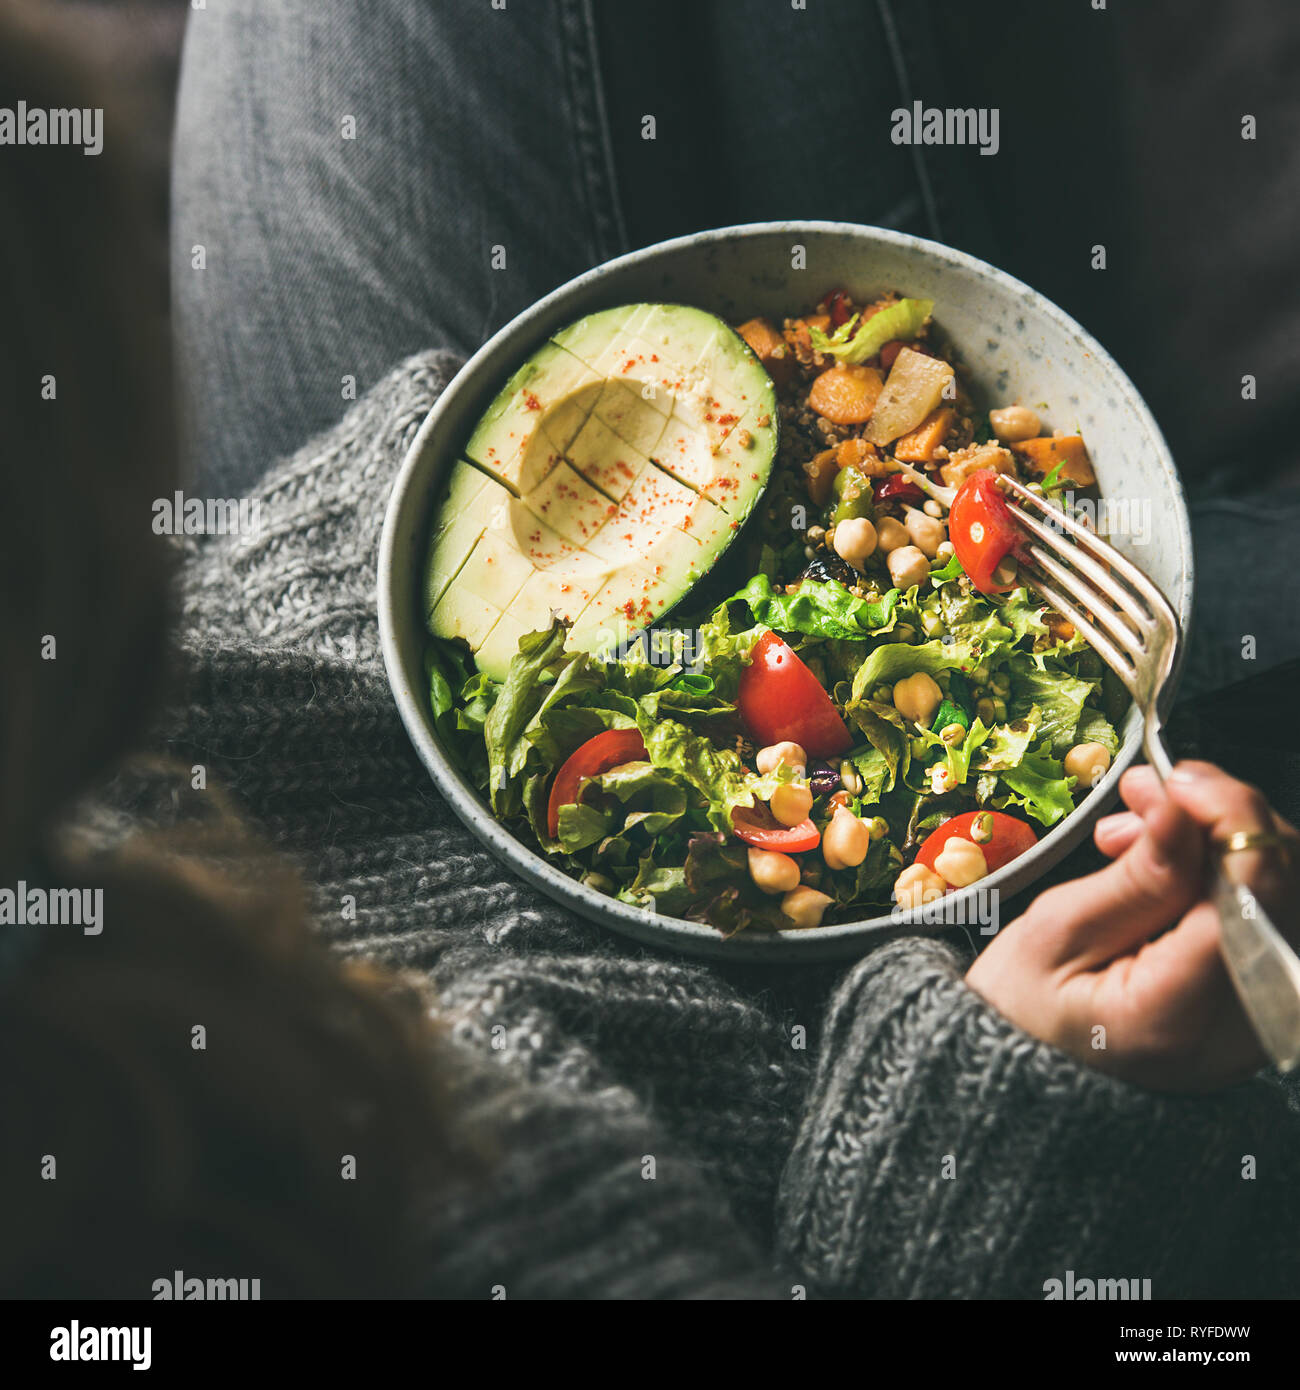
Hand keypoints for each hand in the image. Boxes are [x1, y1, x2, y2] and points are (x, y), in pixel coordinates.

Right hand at [965, 760, 1299, 1091]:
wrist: (1025, 1075)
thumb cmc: (1023, 1009)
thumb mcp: (1054, 935)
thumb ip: (1135, 878)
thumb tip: (1185, 809)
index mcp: (1183, 1015)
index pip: (1253, 894)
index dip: (1228, 818)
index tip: (1174, 780)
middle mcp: (1247, 1022)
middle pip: (1285, 883)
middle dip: (1222, 818)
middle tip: (1141, 796)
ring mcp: (1264, 1011)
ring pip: (1285, 887)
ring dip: (1220, 837)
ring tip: (1135, 830)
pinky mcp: (1263, 991)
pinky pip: (1267, 908)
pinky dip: (1225, 866)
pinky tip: (1165, 859)